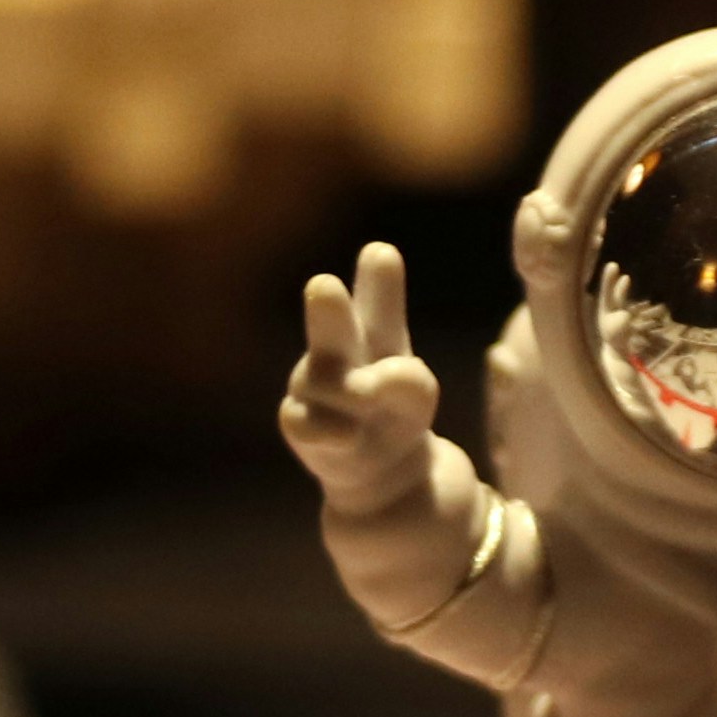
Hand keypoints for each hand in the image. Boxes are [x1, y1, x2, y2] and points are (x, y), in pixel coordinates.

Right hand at [281, 239, 444, 506]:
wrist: (375, 464)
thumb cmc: (395, 412)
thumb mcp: (415, 392)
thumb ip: (407, 383)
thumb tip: (374, 384)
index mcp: (373, 334)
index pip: (377, 304)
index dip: (379, 282)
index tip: (381, 252)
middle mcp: (337, 353)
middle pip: (332, 326)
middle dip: (328, 309)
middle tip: (324, 286)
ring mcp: (314, 388)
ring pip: (324, 382)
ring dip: (350, 394)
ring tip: (370, 401)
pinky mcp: (300, 425)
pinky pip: (307, 424)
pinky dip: (329, 429)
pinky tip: (347, 434)